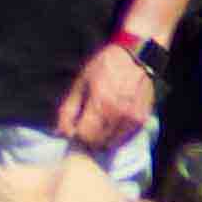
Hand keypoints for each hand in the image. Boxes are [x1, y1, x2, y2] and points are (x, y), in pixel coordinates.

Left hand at [50, 37, 155, 151]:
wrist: (136, 57)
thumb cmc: (103, 67)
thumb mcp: (80, 84)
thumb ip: (68, 111)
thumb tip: (59, 133)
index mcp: (100, 102)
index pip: (84, 136)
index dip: (76, 136)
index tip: (74, 130)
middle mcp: (118, 113)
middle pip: (98, 143)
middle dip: (88, 140)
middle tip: (85, 128)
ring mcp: (132, 118)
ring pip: (111, 144)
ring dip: (101, 140)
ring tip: (98, 124)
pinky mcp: (141, 120)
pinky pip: (123, 139)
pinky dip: (114, 136)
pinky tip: (110, 122)